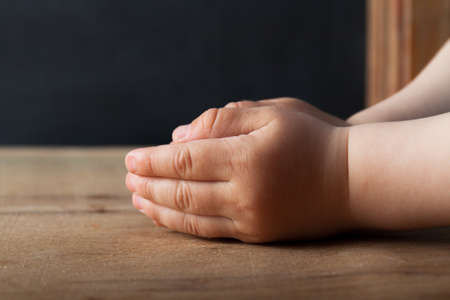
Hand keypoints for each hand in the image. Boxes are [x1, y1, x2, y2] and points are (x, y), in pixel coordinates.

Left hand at [125, 105, 351, 242]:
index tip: (131, 159)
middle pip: (182, 192)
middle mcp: (245, 193)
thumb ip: (223, 120)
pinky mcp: (258, 235)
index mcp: (247, 157)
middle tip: (128, 179)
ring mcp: (251, 219)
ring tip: (138, 199)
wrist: (353, 179)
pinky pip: (211, 232)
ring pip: (191, 217)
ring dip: (159, 208)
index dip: (153, 161)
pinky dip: (183, 225)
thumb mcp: (272, 112)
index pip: (184, 161)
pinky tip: (167, 217)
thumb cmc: (313, 137)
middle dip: (149, 185)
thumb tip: (178, 137)